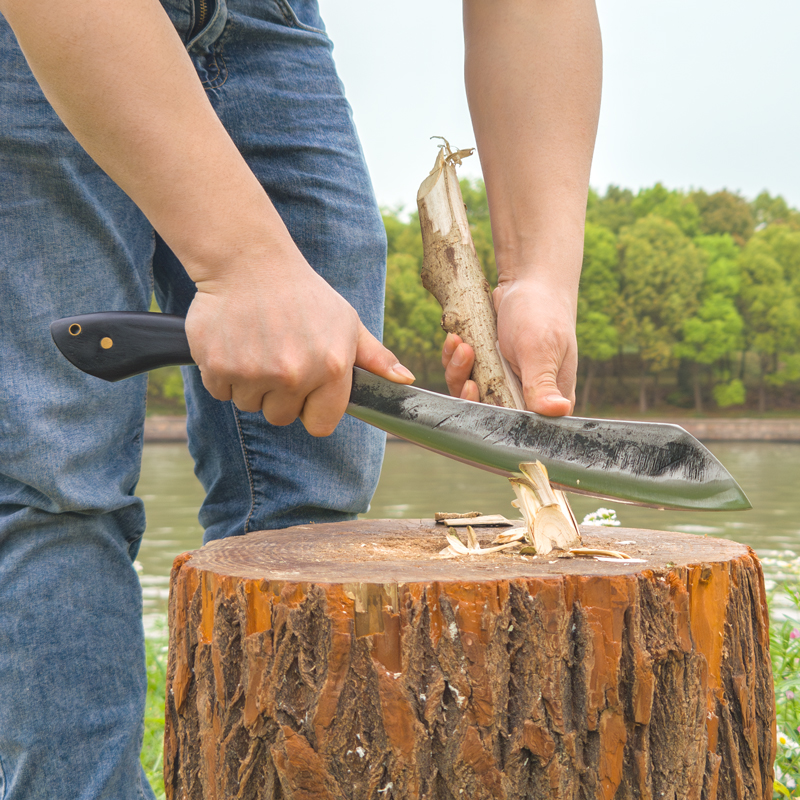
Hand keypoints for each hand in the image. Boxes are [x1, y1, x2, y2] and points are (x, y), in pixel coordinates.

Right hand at [185, 251, 413, 436]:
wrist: (249, 261)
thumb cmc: (304, 295)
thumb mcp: (347, 322)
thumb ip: (375, 357)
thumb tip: (405, 380)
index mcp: (331, 368)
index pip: (321, 425)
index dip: (312, 409)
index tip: (306, 390)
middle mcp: (293, 374)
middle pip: (281, 417)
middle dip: (279, 395)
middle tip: (278, 356)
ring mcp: (254, 372)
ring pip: (249, 404)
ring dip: (250, 383)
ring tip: (257, 345)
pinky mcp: (218, 366)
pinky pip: (220, 391)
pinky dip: (222, 373)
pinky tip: (235, 342)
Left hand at [440, 277, 576, 415]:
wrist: (530, 283)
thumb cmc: (543, 313)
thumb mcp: (540, 349)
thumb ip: (543, 383)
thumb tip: (558, 412)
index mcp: (548, 400)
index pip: (518, 425)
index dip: (491, 415)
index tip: (476, 389)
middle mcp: (526, 396)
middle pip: (488, 411)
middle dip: (469, 389)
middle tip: (466, 359)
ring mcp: (504, 383)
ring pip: (471, 393)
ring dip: (459, 370)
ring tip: (460, 344)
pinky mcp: (487, 369)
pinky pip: (464, 374)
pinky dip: (455, 359)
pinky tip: (455, 340)